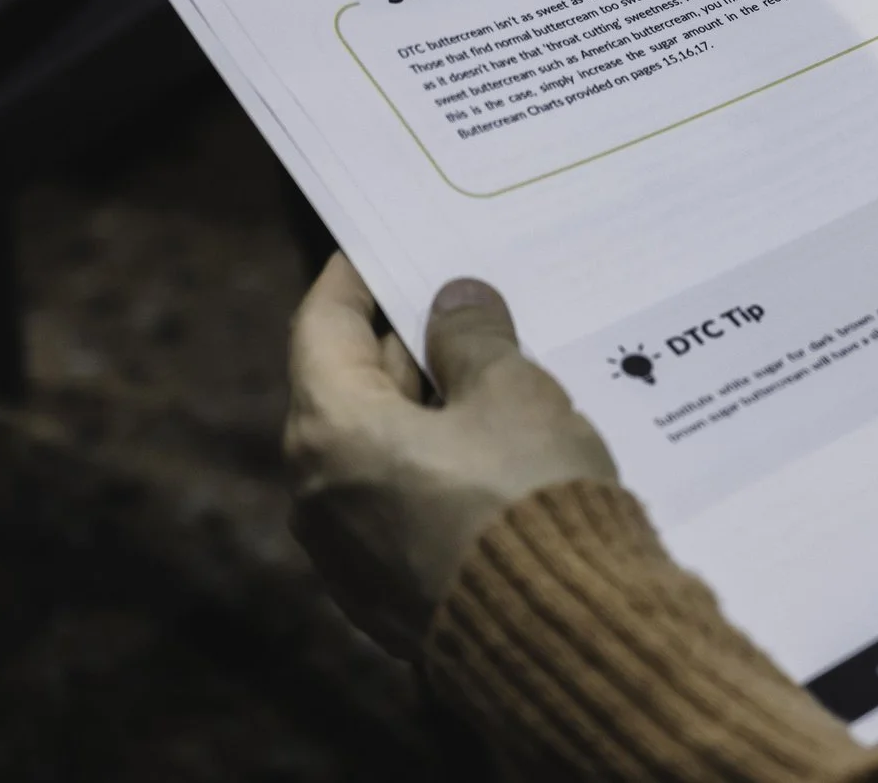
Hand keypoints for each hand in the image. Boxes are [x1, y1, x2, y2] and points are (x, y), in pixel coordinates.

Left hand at [284, 256, 616, 658]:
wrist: (558, 631)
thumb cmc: (526, 497)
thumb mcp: (511, 391)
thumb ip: (474, 337)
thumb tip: (452, 302)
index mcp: (330, 431)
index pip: (322, 326)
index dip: (354, 278)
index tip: (380, 245)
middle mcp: (319, 492)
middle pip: (350, 388)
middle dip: (406, 344)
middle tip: (462, 301)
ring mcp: (351, 550)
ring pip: (382, 448)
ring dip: (432, 406)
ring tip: (499, 370)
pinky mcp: (391, 589)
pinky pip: (405, 502)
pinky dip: (441, 463)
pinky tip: (501, 446)